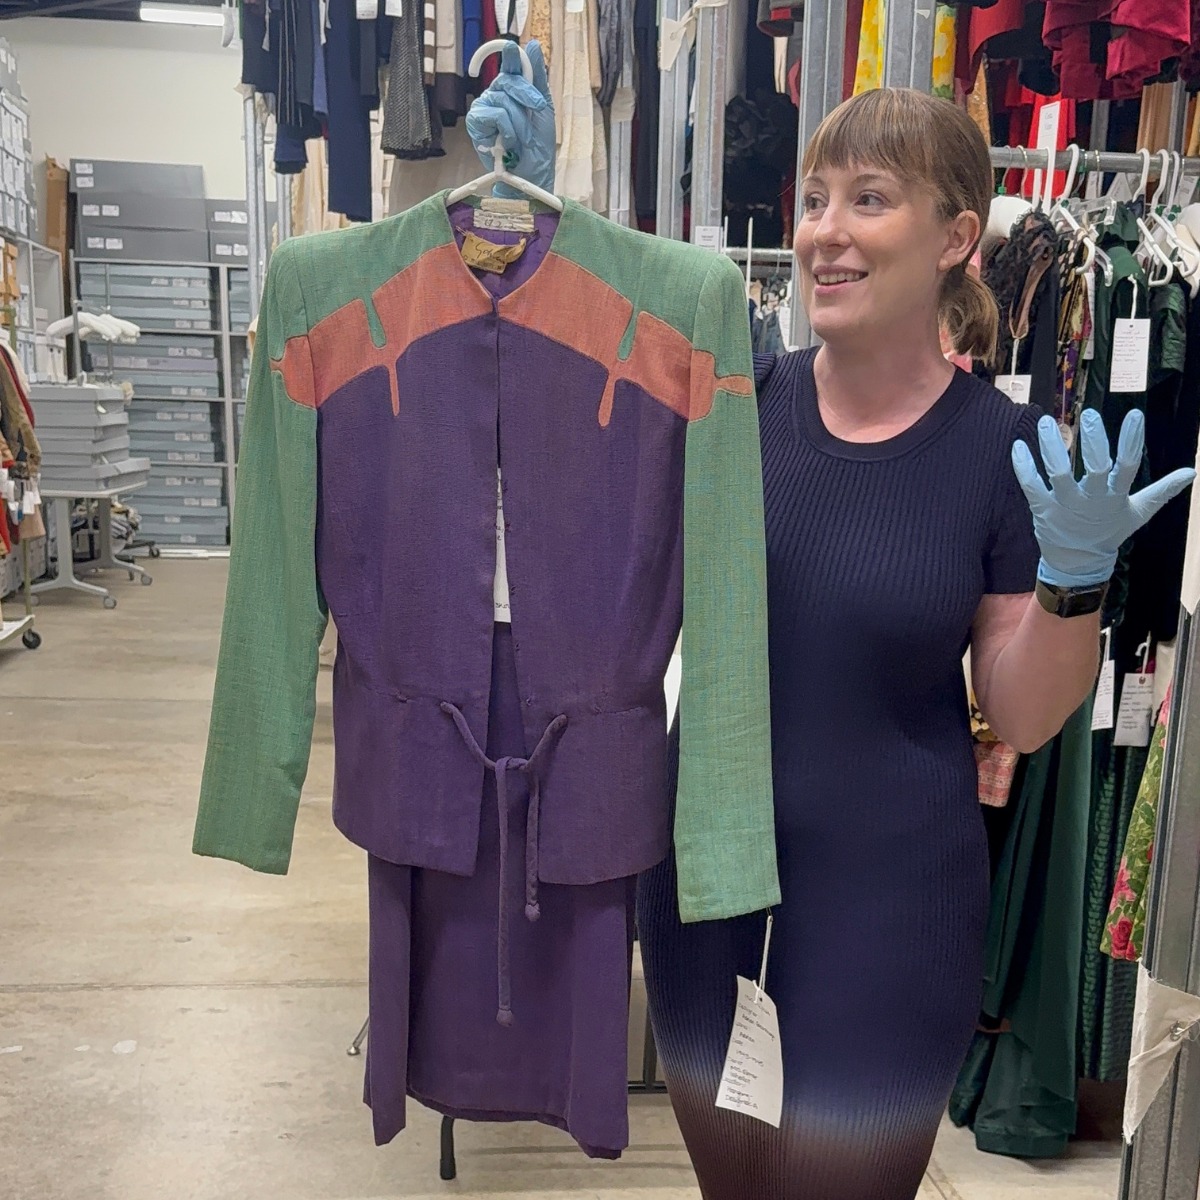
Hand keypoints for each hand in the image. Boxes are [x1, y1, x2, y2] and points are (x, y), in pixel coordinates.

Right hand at [464, 40, 555, 199]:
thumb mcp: (543, 109)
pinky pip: (495, 113)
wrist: (531, 173)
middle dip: (528, 95)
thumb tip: (533, 45)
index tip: (511, 47)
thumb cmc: (537, 144)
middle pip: (508, 79)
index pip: (510, 64)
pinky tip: (507, 142)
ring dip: (519, 122)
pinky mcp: (475, 122)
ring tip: (522, 139)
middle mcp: (496, 94)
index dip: (510, 54)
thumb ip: (538, 78)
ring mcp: (484, 107)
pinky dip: (507, 129)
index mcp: (512, 89)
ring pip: (503, 98)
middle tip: (538, 110)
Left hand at [1012, 409, 1195, 587]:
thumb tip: (1191, 472)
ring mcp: (1064, 505)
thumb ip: (1161, 490)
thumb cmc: (1108, 532)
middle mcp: (1090, 499)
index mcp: (1115, 497)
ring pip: (1057, 474)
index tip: (1134, 415)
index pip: (1128, 466)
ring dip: (1051, 448)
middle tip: (1090, 415)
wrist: (1078, 563)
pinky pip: (1030, 486)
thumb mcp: (1138, 512)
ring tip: (1048, 422)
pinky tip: (1019, 446)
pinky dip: (1023, 467)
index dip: (1131, 441)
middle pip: (1094, 468)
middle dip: (1094, 442)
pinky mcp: (1042, 509)